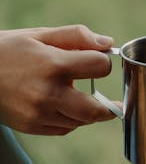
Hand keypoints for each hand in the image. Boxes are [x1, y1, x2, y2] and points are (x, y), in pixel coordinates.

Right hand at [0, 24, 116, 135]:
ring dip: (88, 112)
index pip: (99, 67)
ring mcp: (38, 113)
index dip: (103, 61)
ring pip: (80, 121)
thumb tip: (107, 43)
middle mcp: (48, 93)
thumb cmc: (8, 49)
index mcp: (53, 64)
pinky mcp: (30, 126)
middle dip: (109, 105)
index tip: (98, 60)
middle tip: (116, 103)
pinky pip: (63, 129)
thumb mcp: (40, 34)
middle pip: (95, 109)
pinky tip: (63, 106)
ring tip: (81, 97)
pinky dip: (70, 120)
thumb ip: (76, 36)